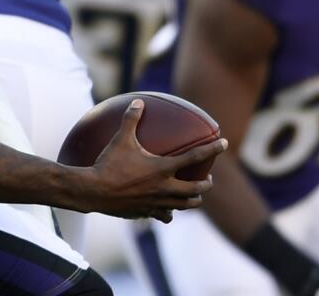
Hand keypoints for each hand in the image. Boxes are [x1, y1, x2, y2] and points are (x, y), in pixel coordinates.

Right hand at [75, 99, 226, 222]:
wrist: (94, 191)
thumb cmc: (108, 163)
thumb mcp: (120, 139)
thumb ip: (131, 119)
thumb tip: (139, 102)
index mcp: (162, 168)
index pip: (194, 157)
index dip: (212, 149)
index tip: (224, 143)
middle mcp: (164, 188)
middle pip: (197, 189)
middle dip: (207, 184)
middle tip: (209, 178)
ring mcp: (157, 203)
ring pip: (185, 206)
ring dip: (193, 200)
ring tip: (194, 195)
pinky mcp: (147, 212)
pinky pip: (165, 216)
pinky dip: (169, 213)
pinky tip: (166, 210)